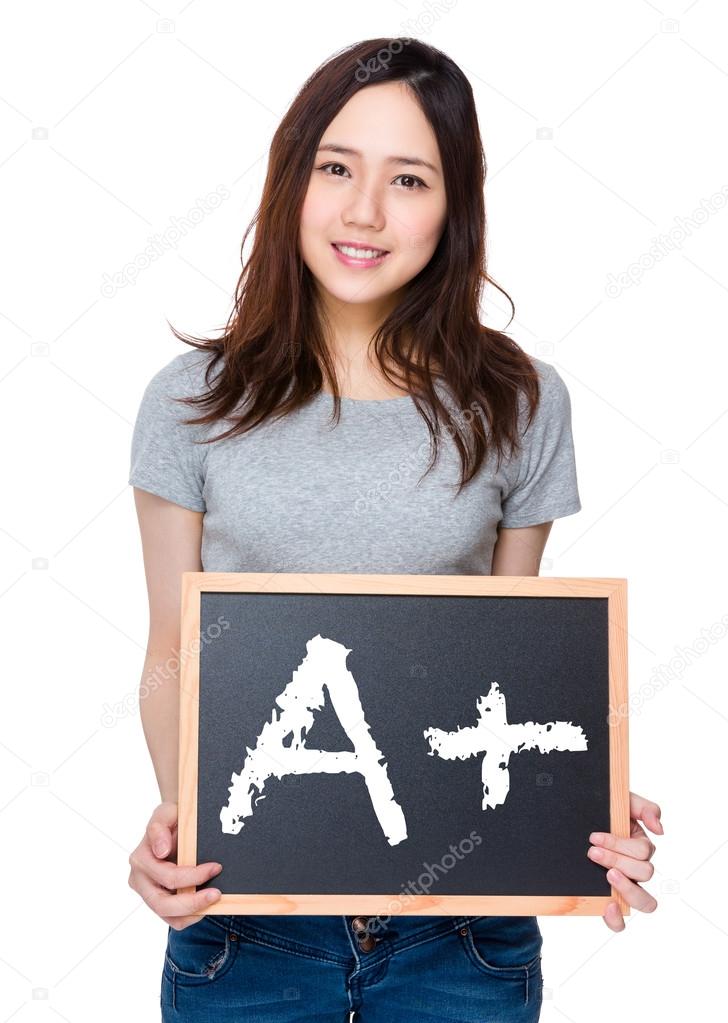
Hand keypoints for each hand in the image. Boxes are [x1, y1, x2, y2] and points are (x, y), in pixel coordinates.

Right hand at [128, 800, 222, 929]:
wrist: (171, 825)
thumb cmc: (170, 818)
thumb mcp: (165, 812)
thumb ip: (159, 828)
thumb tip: (161, 852)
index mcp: (140, 859)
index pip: (168, 876)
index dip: (194, 876)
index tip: (216, 867)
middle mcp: (139, 880)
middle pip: (163, 904)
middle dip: (193, 902)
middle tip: (217, 894)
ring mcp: (147, 893)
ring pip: (168, 916)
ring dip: (194, 912)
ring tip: (214, 900)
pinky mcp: (157, 902)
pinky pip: (173, 919)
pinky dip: (191, 916)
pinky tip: (205, 904)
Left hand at [587, 790, 662, 931]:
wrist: (569, 823)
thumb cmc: (600, 814)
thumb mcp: (622, 802)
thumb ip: (644, 808)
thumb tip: (659, 829)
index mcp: (640, 846)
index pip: (644, 851)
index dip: (619, 845)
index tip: (593, 837)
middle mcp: (636, 869)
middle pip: (644, 872)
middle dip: (617, 860)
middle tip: (592, 852)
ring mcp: (624, 887)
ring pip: (645, 901)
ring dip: (627, 888)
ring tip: (608, 875)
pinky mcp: (609, 902)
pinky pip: (621, 922)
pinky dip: (617, 919)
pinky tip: (607, 906)